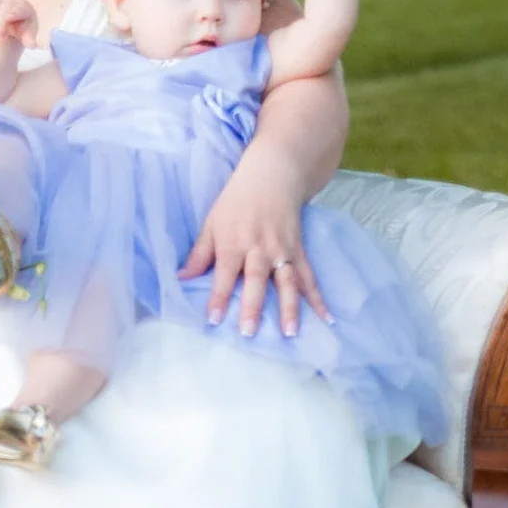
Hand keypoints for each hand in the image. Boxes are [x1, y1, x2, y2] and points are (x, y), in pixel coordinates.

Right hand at [0, 0, 38, 44]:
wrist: (13, 24)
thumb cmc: (23, 29)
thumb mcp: (27, 35)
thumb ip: (29, 40)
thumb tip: (32, 45)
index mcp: (24, 7)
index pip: (17, 9)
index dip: (12, 14)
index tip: (7, 20)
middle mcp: (11, 0)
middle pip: (3, 7)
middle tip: (1, 35)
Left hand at [181, 144, 330, 339]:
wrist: (272, 176)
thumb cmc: (235, 201)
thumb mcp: (211, 222)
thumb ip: (199, 253)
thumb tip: (180, 278)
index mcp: (233, 242)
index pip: (223, 274)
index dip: (217, 297)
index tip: (212, 320)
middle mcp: (258, 248)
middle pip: (255, 280)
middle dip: (252, 306)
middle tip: (249, 332)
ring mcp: (281, 250)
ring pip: (286, 282)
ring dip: (289, 308)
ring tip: (291, 332)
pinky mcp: (298, 250)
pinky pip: (309, 277)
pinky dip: (318, 297)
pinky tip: (326, 317)